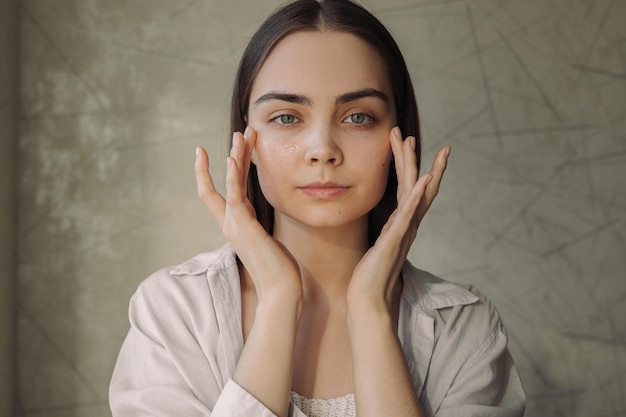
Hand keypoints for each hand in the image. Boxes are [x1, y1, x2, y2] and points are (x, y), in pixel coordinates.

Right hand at [194, 127, 301, 300]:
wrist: (280, 291)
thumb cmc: (278, 271)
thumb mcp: (268, 242)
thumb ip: (261, 229)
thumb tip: (263, 225)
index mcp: (236, 225)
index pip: (218, 194)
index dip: (215, 172)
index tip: (220, 151)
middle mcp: (231, 222)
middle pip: (224, 180)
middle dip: (233, 153)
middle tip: (242, 131)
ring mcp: (234, 224)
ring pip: (230, 181)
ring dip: (235, 155)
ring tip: (242, 133)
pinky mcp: (242, 226)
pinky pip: (233, 194)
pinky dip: (231, 176)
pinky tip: (232, 157)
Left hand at [347, 127, 449, 309]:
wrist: (368, 301)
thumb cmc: (369, 277)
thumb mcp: (377, 247)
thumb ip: (385, 234)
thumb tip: (385, 225)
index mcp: (401, 225)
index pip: (410, 190)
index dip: (411, 167)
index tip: (409, 145)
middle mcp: (406, 226)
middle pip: (416, 185)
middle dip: (413, 158)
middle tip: (409, 134)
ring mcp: (403, 232)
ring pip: (414, 193)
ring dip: (414, 166)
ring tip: (413, 143)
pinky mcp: (395, 241)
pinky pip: (409, 214)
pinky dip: (418, 196)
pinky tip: (423, 179)